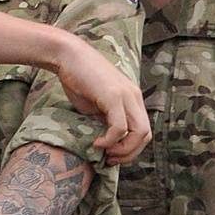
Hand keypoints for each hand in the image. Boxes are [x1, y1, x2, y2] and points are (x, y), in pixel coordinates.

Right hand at [55, 35, 150, 163]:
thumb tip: (106, 143)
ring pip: (140, 133)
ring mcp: (126, 95)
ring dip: (123, 150)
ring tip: (105, 152)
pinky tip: (97, 142)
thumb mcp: (96, 105)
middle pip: (146, 135)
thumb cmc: (79, 79)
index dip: (130, 149)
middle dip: (129, 153)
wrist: (68, 56)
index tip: (112, 156)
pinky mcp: (113, 96)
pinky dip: (111, 140)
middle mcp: (134, 96)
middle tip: (110, 159)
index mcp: (132, 99)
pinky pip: (120, 127)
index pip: (143, 131)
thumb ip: (105, 120)